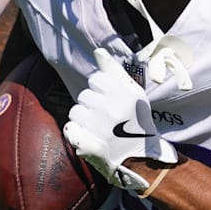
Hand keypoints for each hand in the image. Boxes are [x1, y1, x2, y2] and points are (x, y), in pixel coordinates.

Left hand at [63, 48, 177, 190]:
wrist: (140, 158)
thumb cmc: (137, 123)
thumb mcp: (133, 94)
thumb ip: (114, 71)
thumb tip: (98, 51)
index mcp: (124, 96)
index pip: (96, 80)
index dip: (102, 90)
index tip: (111, 102)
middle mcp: (111, 110)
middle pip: (84, 95)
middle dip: (93, 104)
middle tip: (106, 117)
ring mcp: (98, 129)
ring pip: (75, 110)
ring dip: (84, 118)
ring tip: (98, 127)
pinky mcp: (87, 145)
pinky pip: (70, 127)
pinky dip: (77, 131)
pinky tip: (89, 136)